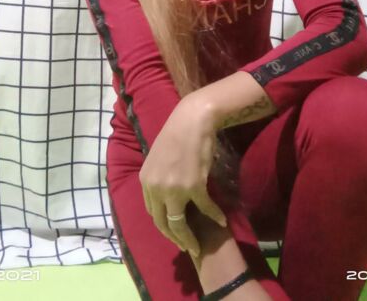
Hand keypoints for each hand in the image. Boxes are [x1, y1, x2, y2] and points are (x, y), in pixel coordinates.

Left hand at [139, 94, 226, 255]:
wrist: (192, 120)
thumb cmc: (177, 134)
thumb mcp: (158, 158)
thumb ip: (158, 178)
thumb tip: (165, 196)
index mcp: (145, 180)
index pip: (152, 212)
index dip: (164, 225)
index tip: (174, 231)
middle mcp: (156, 188)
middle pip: (163, 223)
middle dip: (175, 238)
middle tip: (186, 247)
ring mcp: (174, 188)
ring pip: (179, 224)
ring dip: (189, 239)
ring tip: (198, 246)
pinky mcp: (194, 186)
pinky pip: (204, 208)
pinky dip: (214, 216)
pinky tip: (221, 220)